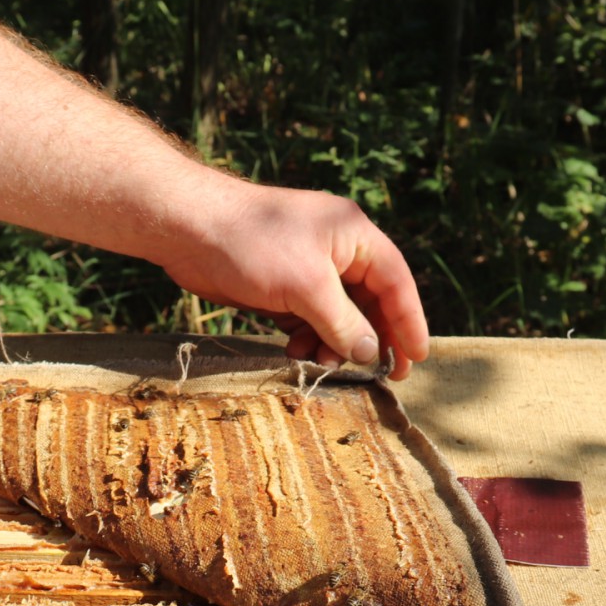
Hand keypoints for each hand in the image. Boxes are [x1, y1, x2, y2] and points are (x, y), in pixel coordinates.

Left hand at [157, 178, 430, 379]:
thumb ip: (343, 323)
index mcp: (353, 235)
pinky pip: (308, 317)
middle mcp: (336, 248)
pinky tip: (296, 352)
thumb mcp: (306, 287)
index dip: (409, 320)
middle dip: (372, 338)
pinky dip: (308, 337)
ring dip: (334, 343)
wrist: (188, 229)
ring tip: (323, 364)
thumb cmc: (251, 244)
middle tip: (383, 376)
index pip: (395, 281)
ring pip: (337, 314)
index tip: (418, 356)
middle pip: (369, 301)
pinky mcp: (281, 284)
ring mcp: (307, 266)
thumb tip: (371, 352)